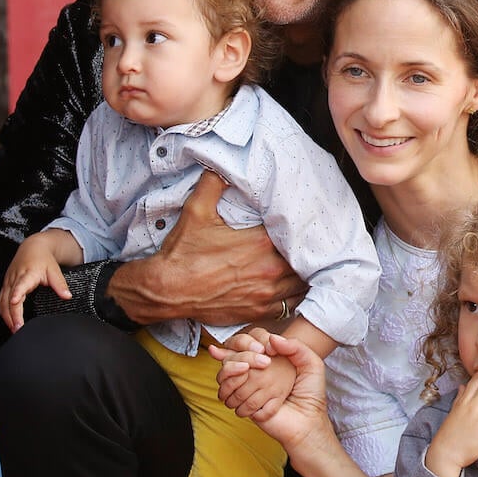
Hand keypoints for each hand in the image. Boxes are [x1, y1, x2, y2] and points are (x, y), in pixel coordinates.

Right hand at [0, 232, 72, 331]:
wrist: (32, 248)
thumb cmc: (43, 259)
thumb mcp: (54, 270)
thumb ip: (60, 284)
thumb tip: (67, 296)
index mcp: (27, 274)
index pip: (19, 286)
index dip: (17, 295)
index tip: (15, 302)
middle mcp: (14, 279)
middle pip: (8, 299)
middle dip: (12, 315)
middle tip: (18, 329)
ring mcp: (8, 282)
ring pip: (2, 302)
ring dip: (6, 316)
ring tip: (14, 329)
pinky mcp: (5, 285)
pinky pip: (1, 301)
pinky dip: (4, 312)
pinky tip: (9, 321)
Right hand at [109, 171, 307, 325]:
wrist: (166, 290)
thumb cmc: (183, 252)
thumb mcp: (196, 211)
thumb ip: (213, 184)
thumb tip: (221, 165)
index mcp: (260, 242)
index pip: (294, 233)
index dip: (300, 228)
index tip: (303, 222)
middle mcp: (269, 268)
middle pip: (303, 258)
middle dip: (306, 250)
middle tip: (311, 243)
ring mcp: (266, 292)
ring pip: (301, 282)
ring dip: (305, 273)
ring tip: (309, 264)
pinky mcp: (259, 311)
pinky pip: (290, 305)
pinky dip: (296, 296)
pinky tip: (297, 287)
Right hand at [211, 332, 330, 454]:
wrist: (308, 420)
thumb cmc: (311, 392)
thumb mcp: (312, 363)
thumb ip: (296, 346)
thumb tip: (272, 338)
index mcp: (266, 358)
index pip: (244, 341)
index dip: (248, 341)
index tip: (265, 349)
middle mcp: (253, 372)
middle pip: (231, 357)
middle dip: (244, 357)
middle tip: (265, 363)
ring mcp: (246, 389)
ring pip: (225, 375)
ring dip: (238, 374)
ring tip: (254, 375)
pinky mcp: (242, 406)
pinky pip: (229, 396)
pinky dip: (240, 392)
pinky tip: (255, 393)